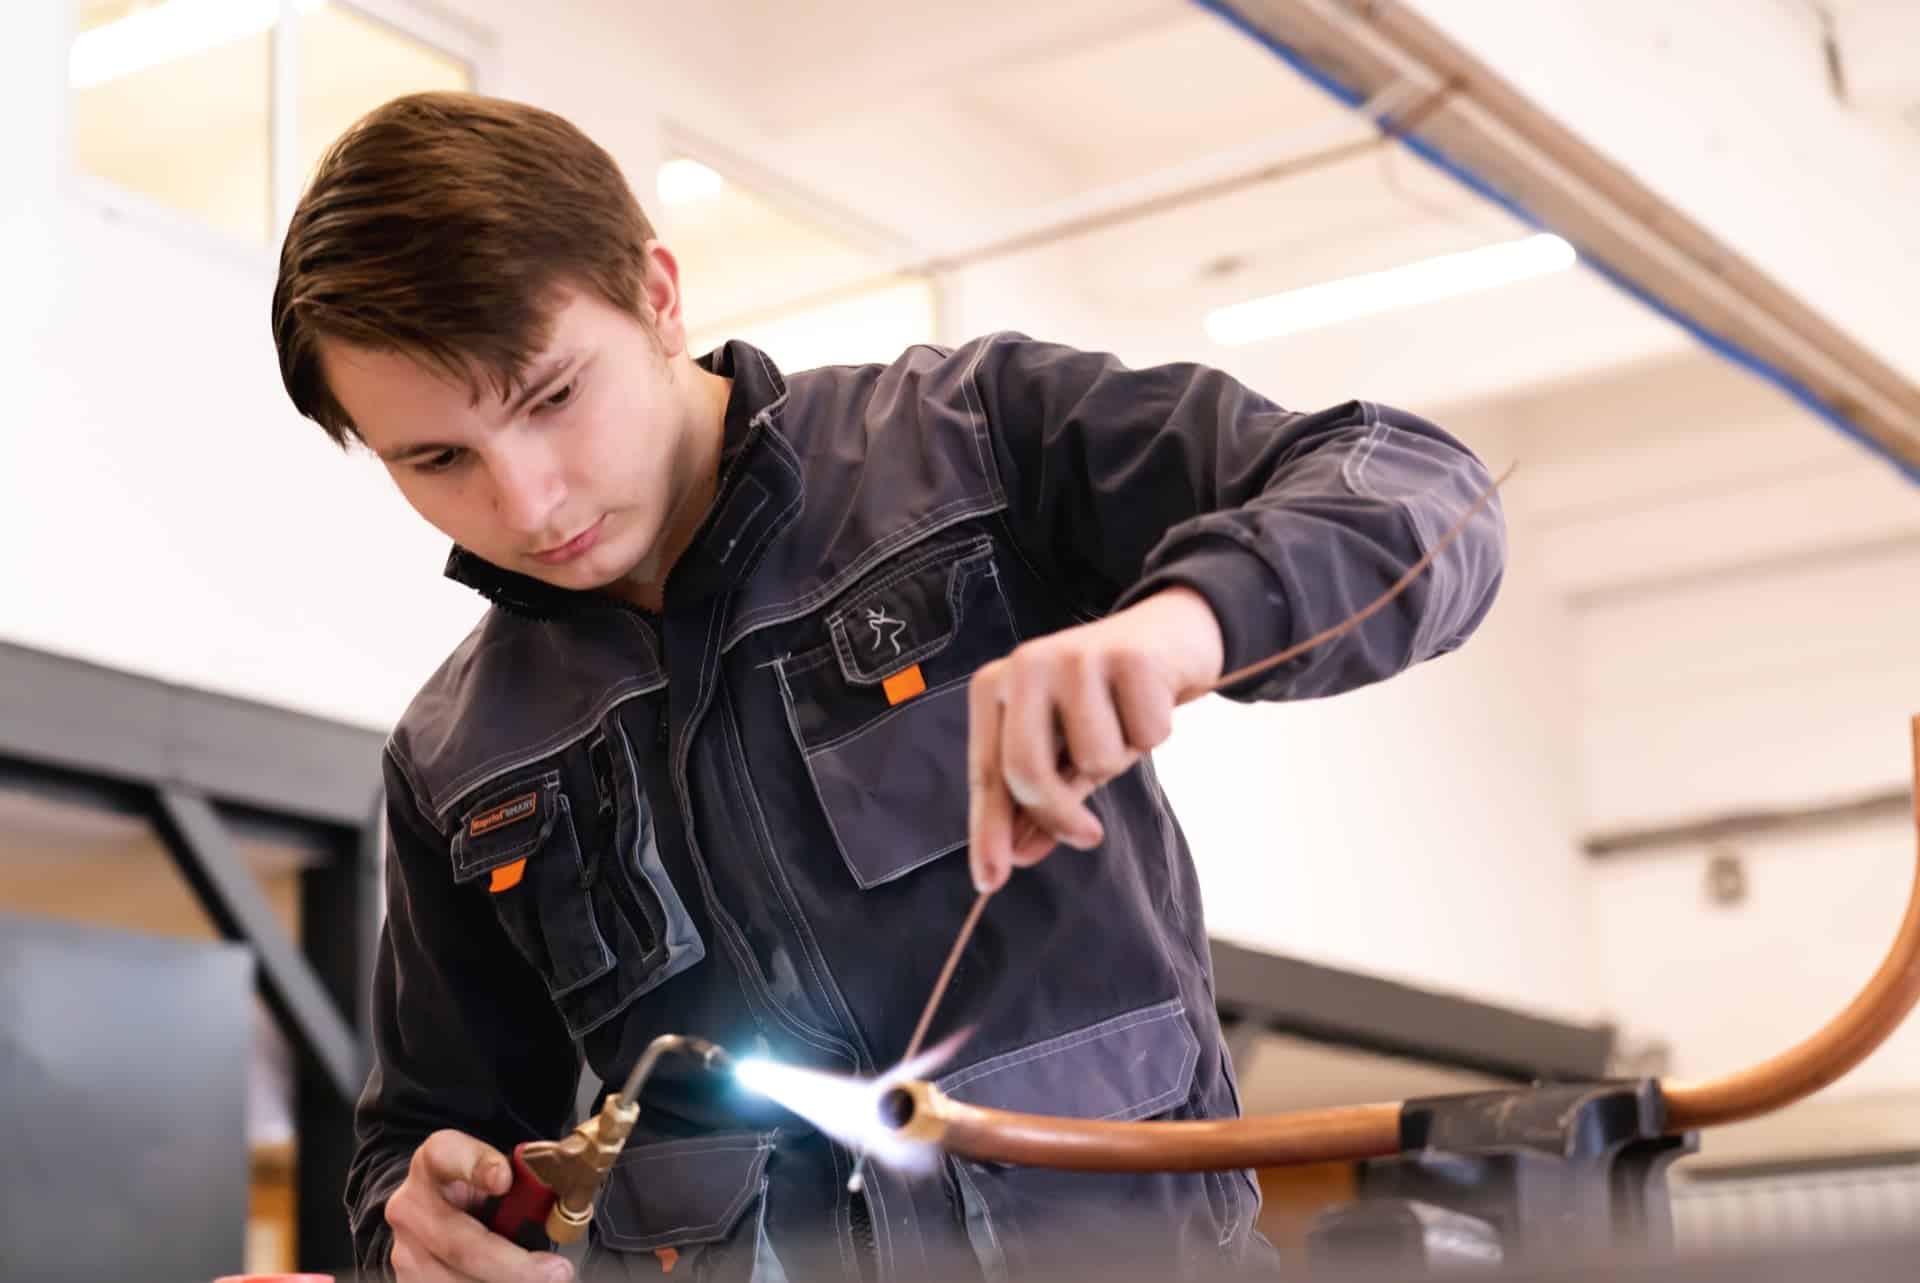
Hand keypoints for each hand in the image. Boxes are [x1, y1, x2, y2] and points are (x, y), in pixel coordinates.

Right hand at [385, 1130, 573, 1282]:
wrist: (434, 1213)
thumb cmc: (476, 1192)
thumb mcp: (495, 1174)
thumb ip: (522, 1182)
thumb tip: (558, 1206)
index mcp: (434, 1162)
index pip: (448, 1155)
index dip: (477, 1167)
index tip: (504, 1179)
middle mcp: (410, 1206)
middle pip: (461, 1245)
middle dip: (515, 1267)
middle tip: (557, 1272)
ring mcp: (403, 1251)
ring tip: (541, 1281)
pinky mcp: (406, 1282)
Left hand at [967, 587, 1222, 892]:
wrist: (1167, 635)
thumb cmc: (1106, 700)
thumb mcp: (1065, 750)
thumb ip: (1040, 800)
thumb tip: (1018, 855)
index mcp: (995, 688)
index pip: (988, 773)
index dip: (988, 831)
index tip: (989, 880)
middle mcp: (1025, 666)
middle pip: (1027, 769)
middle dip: (1059, 815)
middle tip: (1089, 835)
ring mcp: (1075, 657)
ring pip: (1096, 758)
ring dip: (1121, 758)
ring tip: (1124, 725)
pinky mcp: (1128, 657)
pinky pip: (1145, 736)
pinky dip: (1154, 733)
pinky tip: (1150, 701)